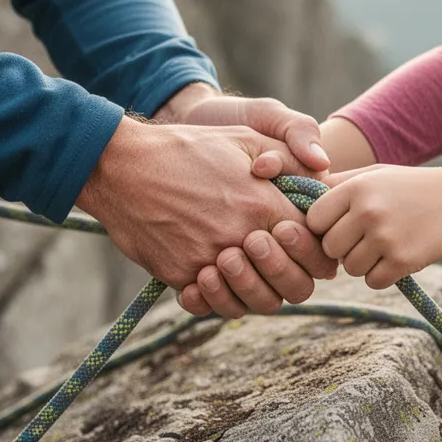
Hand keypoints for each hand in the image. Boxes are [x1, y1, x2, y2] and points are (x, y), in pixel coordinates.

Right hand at [157, 85, 335, 315]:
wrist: (122, 165)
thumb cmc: (186, 148)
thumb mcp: (245, 137)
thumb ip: (288, 157)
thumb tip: (318, 174)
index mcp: (264, 205)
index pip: (316, 250)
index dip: (319, 254)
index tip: (304, 246)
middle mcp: (241, 237)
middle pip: (295, 288)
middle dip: (293, 278)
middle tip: (271, 257)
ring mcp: (209, 260)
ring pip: (255, 304)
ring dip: (254, 290)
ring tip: (237, 262)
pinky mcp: (180, 274)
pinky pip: (210, 304)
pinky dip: (213, 298)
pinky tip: (209, 277)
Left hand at [305, 164, 441, 288]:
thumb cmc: (411, 187)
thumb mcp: (374, 174)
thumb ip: (337, 185)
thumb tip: (294, 193)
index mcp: (356, 188)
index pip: (314, 220)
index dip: (324, 227)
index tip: (340, 225)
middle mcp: (368, 211)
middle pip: (329, 247)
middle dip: (341, 248)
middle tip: (363, 238)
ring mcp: (386, 237)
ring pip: (349, 268)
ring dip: (362, 263)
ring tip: (382, 246)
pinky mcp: (404, 260)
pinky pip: (372, 281)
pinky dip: (381, 275)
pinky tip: (395, 258)